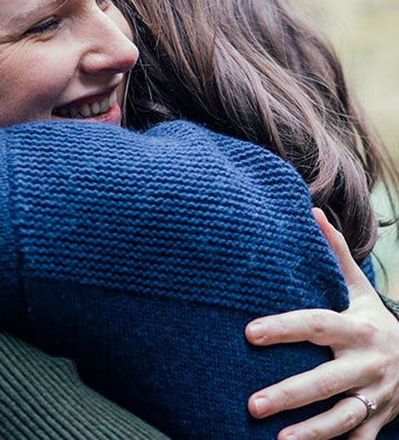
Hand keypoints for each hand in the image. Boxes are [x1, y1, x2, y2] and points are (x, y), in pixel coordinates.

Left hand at [244, 208, 398, 438]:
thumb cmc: (375, 321)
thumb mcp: (361, 289)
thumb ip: (335, 254)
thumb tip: (311, 211)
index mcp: (357, 329)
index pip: (315, 326)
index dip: (283, 328)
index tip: (248, 333)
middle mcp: (367, 365)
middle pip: (325, 381)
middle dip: (290, 394)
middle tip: (251, 404)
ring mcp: (376, 396)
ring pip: (343, 418)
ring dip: (312, 432)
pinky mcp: (380, 420)